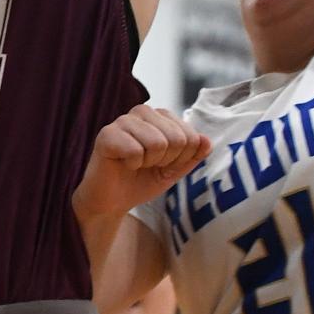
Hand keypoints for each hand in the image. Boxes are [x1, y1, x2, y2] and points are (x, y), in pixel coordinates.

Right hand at [73, 105, 210, 219]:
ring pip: (157, 143)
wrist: (112, 202)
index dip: (180, 159)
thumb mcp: (174, 170)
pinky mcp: (106, 134)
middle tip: (147, 165)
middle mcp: (143, 112)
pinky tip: (122, 164)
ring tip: (135, 164)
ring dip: (148, 163)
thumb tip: (207, 141)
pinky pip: (135, 150)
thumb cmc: (142, 180)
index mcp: (161, 116)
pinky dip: (132, 165)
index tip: (163, 164)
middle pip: (177, 138)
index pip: (191, 136)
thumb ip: (192, 155)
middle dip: (165, 161)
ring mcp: (123, 120)